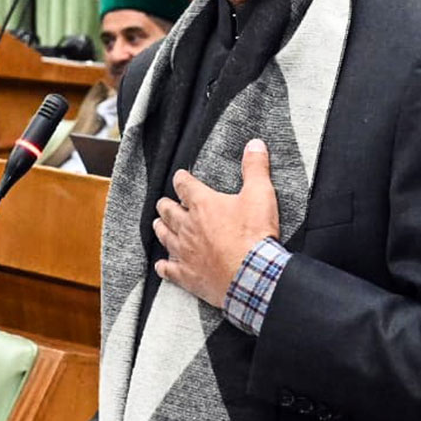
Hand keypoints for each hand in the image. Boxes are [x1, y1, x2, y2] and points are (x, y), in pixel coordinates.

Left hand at [152, 138, 279, 308]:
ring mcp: (183, 251)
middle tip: (165, 203)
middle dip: (166, 205)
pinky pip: (167, 269)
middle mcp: (186, 226)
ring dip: (161, 228)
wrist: (252, 275)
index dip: (181, 179)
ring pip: (163, 235)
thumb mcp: (261, 195)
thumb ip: (255, 168)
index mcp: (202, 204)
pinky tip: (161, 265)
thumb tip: (255, 144)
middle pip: (167, 210)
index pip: (183, 185)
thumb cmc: (254, 235)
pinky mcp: (185, 274)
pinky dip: (163, 266)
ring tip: (159, 224)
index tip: (180, 177)